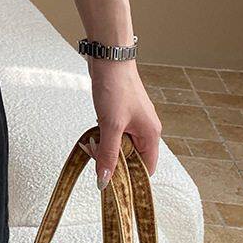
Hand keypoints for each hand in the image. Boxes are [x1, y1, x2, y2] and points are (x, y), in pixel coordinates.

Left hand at [86, 60, 161, 187]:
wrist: (109, 58)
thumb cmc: (115, 87)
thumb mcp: (110, 125)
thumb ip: (108, 154)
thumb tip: (105, 180)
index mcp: (151, 135)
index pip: (146, 169)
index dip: (130, 178)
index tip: (111, 183)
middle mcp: (146, 129)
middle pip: (132, 158)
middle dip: (113, 161)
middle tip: (94, 156)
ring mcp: (134, 121)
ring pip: (121, 145)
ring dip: (106, 148)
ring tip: (90, 144)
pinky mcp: (122, 113)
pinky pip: (114, 133)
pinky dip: (103, 136)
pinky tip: (92, 132)